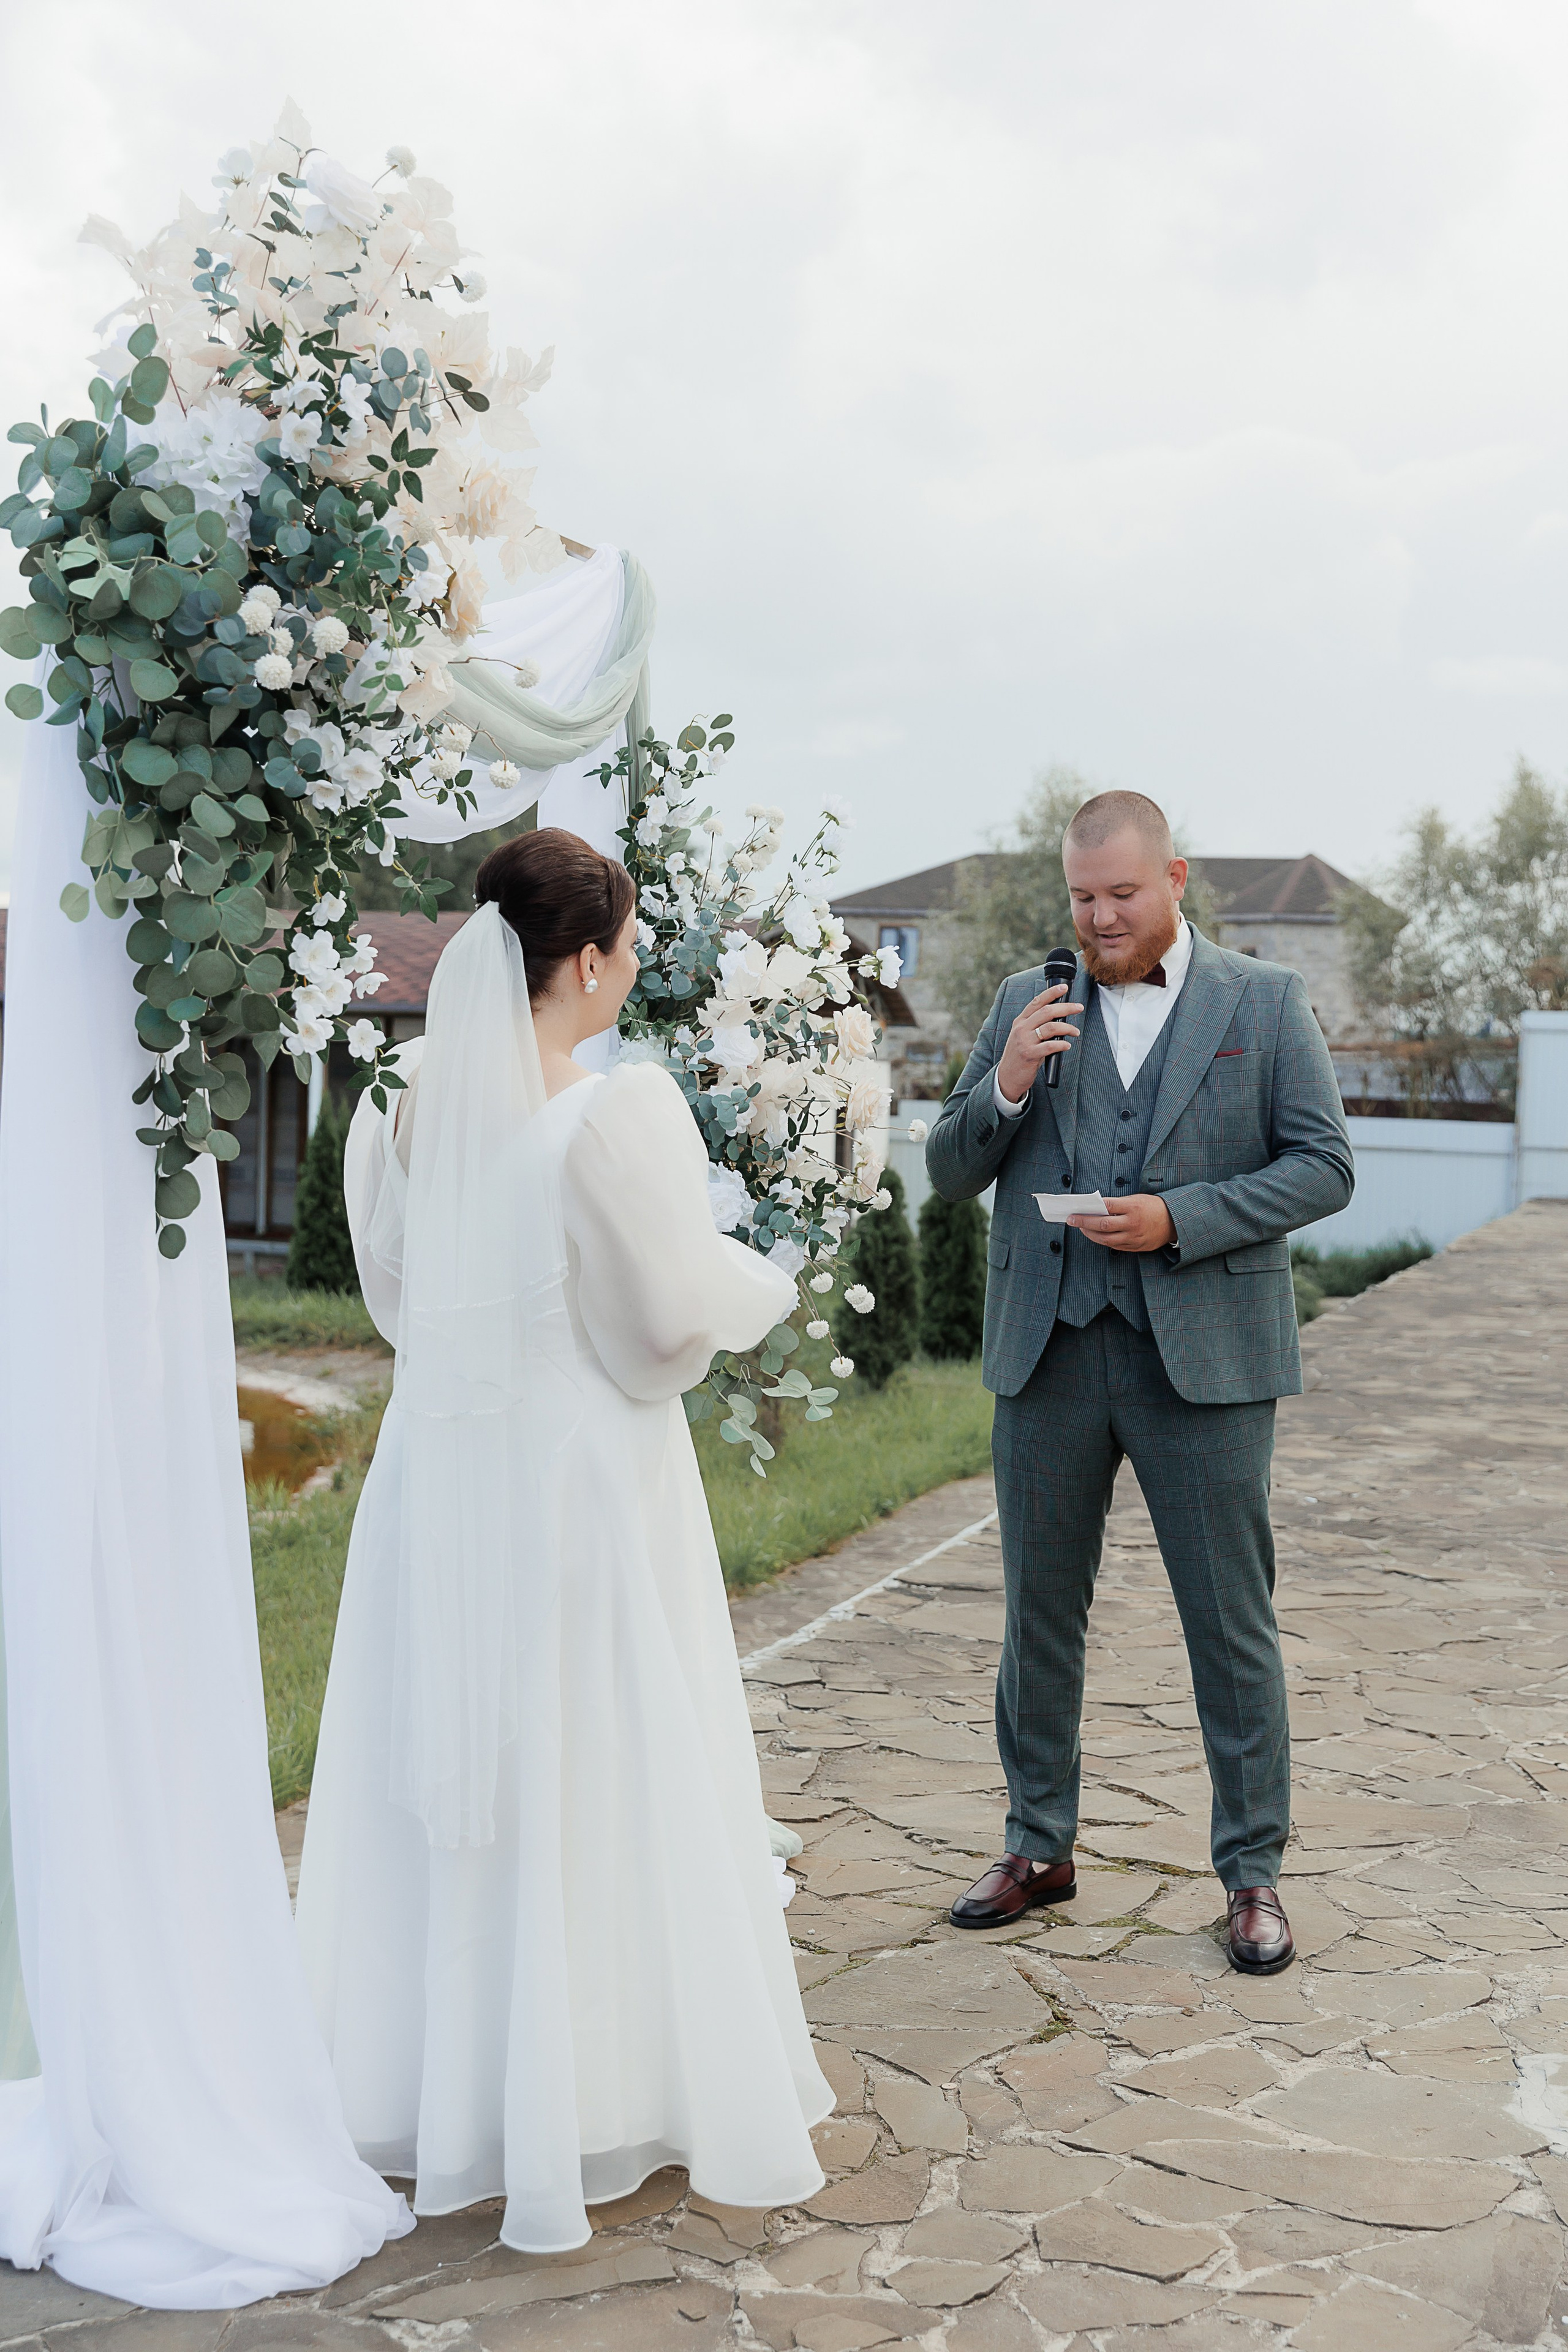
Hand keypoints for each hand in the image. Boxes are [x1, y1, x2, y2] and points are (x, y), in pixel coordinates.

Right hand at [995, 983, 1084, 1103]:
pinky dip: (1062, 1044)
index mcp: (1020, 1021)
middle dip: (1066, 1007)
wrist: (1008, 1076)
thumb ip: (1036, 1025)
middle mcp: (1021, 1028)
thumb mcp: (1023, 1036)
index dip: (1051, 993)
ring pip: (1051, 1027)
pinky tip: (1067, 1045)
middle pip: (1047, 1011)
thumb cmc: (1020, 1055)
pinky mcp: (1029, 1054)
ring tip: (1075, 1031)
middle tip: (1079, 1007)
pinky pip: (1050, 1046)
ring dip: (1068, 1027)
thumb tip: (1059, 1016)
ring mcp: (1025, 1041)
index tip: (1064, 988)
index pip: (1037, 1002)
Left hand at [1068, 1195, 1175, 1252]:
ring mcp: (1134, 1237)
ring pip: (1105, 1239)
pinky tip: (1095, 1235)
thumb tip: (1096, 1208)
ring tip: (1081, 1228)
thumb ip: (1117, 1204)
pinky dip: (1102, 1240)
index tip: (1075, 1209)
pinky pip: (1114, 1246)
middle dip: (1083, 1222)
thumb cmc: (1153, 1207)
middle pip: (1102, 1224)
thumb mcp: (1136, 1199)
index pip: (1105, 1207)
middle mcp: (1132, 1223)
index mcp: (1133, 1207)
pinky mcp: (1135, 1247)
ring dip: (1090, 1234)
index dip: (1088, 1209)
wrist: (1174, 1222)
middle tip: (1071, 1219)